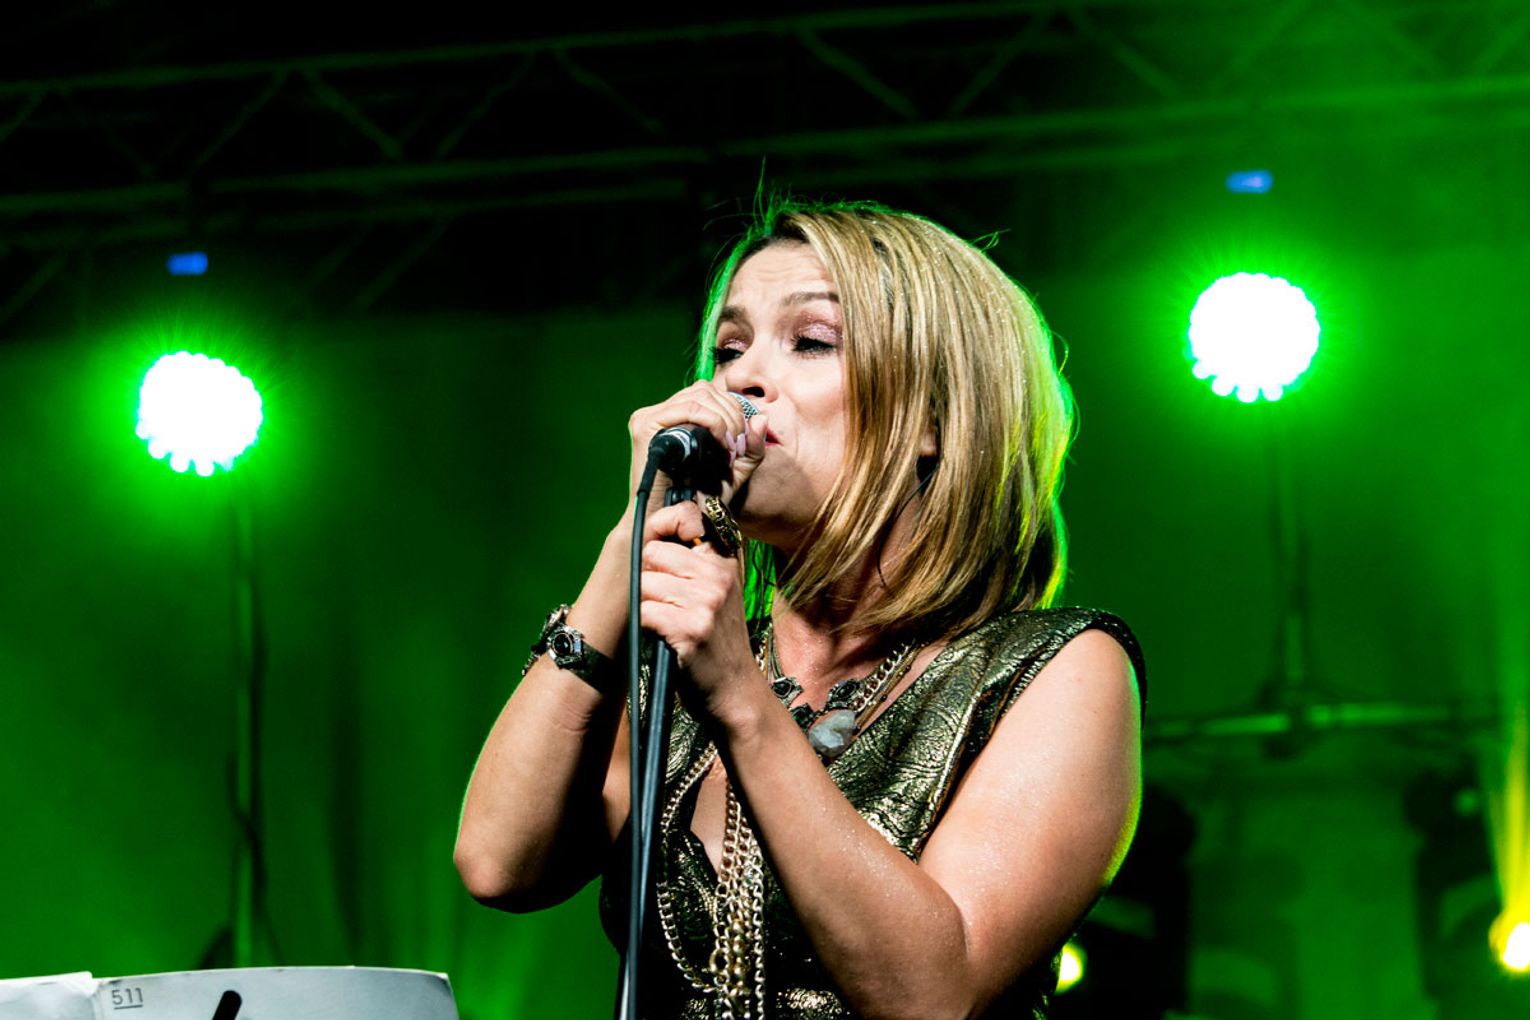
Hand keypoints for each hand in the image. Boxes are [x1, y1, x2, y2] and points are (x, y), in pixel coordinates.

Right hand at [625, 380, 767, 517]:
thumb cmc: (701, 499)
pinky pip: (688, 408)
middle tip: (736, 449)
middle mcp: (663, 412)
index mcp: (678, 417)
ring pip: (700, 395)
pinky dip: (712, 422)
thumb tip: (761, 417)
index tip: (741, 444)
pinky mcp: (646, 425)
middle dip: (732, 416)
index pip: (711, 394)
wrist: (676, 520)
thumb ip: (752, 446)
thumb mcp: (736, 471)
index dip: (734, 412)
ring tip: (728, 450)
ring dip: (724, 420)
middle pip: (706, 390)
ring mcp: (652, 416)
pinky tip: (720, 445)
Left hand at [637, 500, 763, 722]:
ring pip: (644, 583)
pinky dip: (646, 627)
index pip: (684, 516)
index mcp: (724, 560)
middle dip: (647, 576)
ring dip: (646, 606)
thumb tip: (651, 535)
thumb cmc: (718, 643)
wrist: (737, 693)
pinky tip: (664, 638)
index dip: (660, 530)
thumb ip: (695, 563)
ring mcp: (706, 601)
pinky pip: (645, 612)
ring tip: (666, 624)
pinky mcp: (690, 628)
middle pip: (653, 552)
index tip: (659, 556)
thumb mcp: (719, 593)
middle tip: (663, 603)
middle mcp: (718, 575)